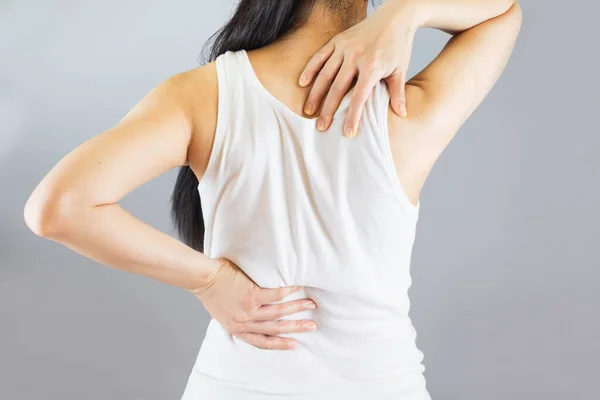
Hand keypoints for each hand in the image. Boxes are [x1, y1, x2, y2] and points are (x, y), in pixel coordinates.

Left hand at [190, 258, 317, 349]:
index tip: (294, 344)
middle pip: (275, 329)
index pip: (261, 342)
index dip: (279, 344)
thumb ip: (234, 318)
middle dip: (296, 328)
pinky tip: (297, 287)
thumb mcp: (221, 313)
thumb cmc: (210, 291)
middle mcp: (244, 322)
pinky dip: (289, 291)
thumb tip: (244, 317)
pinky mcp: (251, 294)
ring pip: (279, 313)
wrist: (202, 278)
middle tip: (312, 326)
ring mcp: (248, 309)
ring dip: (297, 308)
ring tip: (310, 304)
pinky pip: (276, 294)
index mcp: (237, 328)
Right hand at [299, 1, 417, 136]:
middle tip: (321, 127)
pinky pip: (320, 56)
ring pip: (325, 75)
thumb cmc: (398, 45)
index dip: (353, 116)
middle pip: (337, 89)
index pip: (359, 97)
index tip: (348, 132)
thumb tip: (402, 114)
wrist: (395, 16)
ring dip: (315, 94)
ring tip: (308, 111)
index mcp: (372, 67)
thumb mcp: (401, 70)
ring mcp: (345, 48)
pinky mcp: (338, 40)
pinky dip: (310, 69)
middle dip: (328, 110)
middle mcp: (355, 57)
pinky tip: (302, 83)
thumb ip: (398, 93)